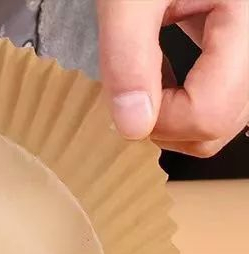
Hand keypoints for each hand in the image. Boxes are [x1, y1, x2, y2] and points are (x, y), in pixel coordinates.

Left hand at [98, 0, 248, 155]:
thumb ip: (128, 56)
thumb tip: (132, 126)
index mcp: (248, 18)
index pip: (211, 112)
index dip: (160, 120)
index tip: (127, 94)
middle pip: (221, 124)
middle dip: (167, 124)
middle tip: (134, 89)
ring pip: (223, 119)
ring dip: (176, 118)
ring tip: (147, 81)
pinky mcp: (241, 49)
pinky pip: (222, 97)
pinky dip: (187, 102)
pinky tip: (162, 77)